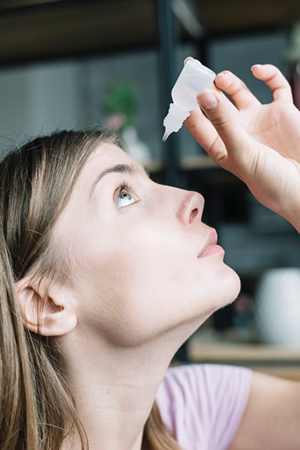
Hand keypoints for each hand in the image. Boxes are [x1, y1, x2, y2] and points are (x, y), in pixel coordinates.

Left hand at [184, 64, 299, 231]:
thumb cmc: (270, 181)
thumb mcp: (241, 153)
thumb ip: (223, 123)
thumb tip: (203, 95)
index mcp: (221, 148)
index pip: (198, 123)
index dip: (187, 106)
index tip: (180, 88)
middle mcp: (237, 132)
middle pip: (214, 104)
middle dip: (203, 87)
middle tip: (193, 68)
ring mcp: (258, 120)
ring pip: (238, 93)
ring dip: (228, 82)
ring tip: (220, 78)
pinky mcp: (281, 112)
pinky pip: (275, 86)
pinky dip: (268, 74)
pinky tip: (258, 71)